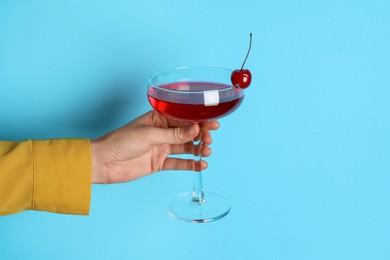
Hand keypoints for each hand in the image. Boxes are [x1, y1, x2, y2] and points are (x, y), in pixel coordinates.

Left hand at [91, 110, 219, 183]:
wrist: (104, 163)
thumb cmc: (121, 141)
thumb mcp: (149, 135)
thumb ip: (173, 134)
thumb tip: (195, 129)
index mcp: (159, 118)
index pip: (183, 118)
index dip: (199, 120)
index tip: (213, 123)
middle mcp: (162, 132)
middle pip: (187, 132)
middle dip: (201, 135)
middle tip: (209, 140)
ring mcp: (161, 147)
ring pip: (185, 147)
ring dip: (198, 149)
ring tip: (206, 152)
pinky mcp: (159, 163)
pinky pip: (178, 163)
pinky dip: (190, 164)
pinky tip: (200, 165)